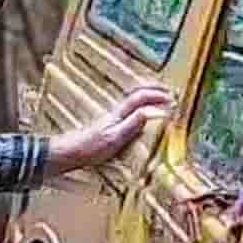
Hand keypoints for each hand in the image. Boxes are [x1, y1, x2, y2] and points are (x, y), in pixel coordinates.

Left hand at [49, 84, 175, 174]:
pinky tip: (142, 113)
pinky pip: (129, 110)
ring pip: (133, 100)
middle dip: (154, 90)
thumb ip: (134, 123)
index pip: (141, 97)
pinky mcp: (109, 125)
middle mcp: (116, 112)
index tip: (173, 99)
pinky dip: (140, 106)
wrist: (69, 152)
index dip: (158, 95)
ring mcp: (112, 118)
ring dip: (148, 96)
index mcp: (119, 113)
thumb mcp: (116, 137)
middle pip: (137, 94)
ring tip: (160, 98)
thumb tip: (154, 111)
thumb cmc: (91, 148)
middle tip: (170, 91)